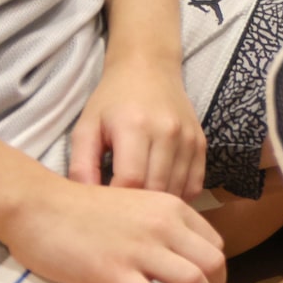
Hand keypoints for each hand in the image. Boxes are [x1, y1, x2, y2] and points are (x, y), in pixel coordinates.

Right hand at [3, 176, 227, 282]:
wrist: (38, 206)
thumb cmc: (78, 207)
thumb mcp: (134, 205)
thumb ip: (157, 225)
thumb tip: (174, 254)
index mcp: (170, 207)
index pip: (213, 242)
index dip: (217, 269)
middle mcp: (163, 226)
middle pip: (212, 263)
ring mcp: (140, 250)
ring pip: (193, 282)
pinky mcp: (114, 274)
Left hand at [70, 50, 205, 197]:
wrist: (149, 67)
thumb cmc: (111, 100)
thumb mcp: (86, 127)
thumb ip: (81, 166)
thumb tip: (87, 204)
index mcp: (135, 127)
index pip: (131, 181)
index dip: (117, 203)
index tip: (103, 210)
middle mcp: (168, 132)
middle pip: (157, 189)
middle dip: (137, 209)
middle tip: (120, 215)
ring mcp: (189, 138)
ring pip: (178, 190)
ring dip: (158, 205)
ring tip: (138, 208)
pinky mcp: (201, 142)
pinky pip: (195, 184)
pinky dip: (178, 197)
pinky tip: (160, 197)